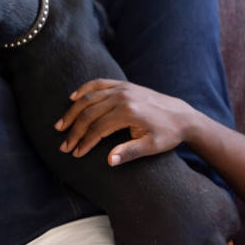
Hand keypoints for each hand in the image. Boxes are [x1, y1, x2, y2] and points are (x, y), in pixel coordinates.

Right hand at [55, 79, 198, 165]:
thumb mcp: (152, 146)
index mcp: (128, 112)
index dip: (84, 141)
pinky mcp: (123, 85)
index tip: (76, 153)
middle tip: (64, 144)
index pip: (97, 128)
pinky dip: (83, 90)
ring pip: (89, 98)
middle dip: (74, 130)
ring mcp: (122, 88)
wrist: (183, 116)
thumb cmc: (167, 134)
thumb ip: (129, 152)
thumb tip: (108, 161)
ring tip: (61, 125)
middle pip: (89, 113)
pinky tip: (73, 98)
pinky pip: (98, 84)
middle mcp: (122, 97)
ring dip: (72, 111)